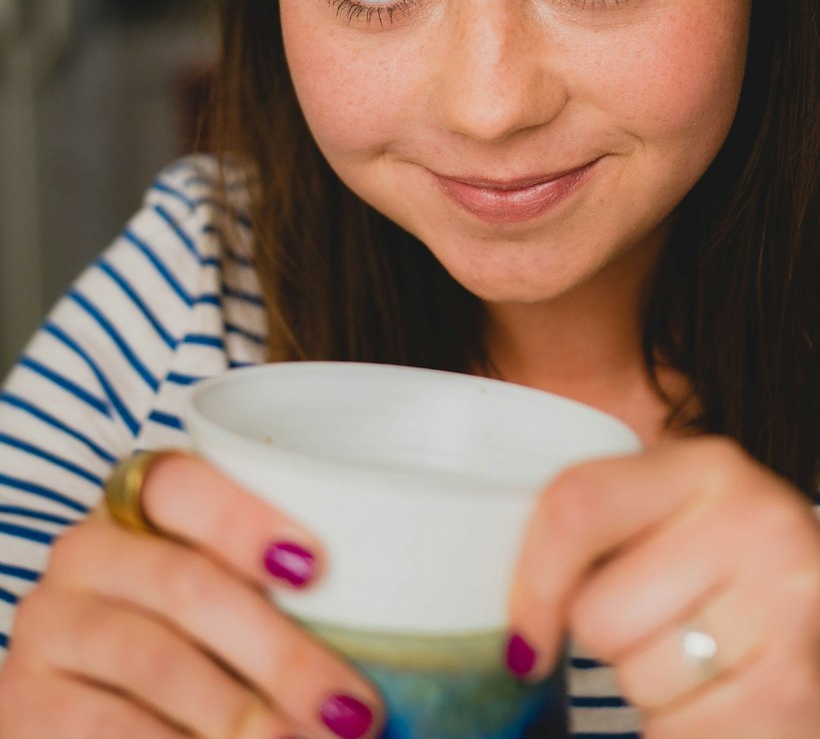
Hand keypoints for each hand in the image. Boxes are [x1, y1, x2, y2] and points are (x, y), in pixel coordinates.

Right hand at [0, 454, 382, 738]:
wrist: (82, 704)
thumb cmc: (187, 631)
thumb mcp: (226, 592)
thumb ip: (284, 588)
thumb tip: (403, 626)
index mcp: (137, 502)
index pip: (183, 485)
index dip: (247, 520)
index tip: (316, 567)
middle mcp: (84, 552)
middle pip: (186, 586)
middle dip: (278, 654)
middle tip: (349, 709)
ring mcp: (48, 627)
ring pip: (156, 663)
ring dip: (242, 717)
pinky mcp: (23, 704)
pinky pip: (110, 733)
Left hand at [508, 435, 819, 738]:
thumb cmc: (762, 593)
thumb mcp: (698, 526)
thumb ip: (615, 527)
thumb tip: (506, 610)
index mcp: (712, 466)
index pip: (576, 503)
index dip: (529, 578)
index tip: (525, 633)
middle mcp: (754, 519)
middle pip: (597, 613)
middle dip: (616, 645)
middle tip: (677, 632)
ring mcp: (784, 604)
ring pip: (632, 681)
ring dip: (655, 696)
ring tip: (716, 666)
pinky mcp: (793, 688)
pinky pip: (673, 735)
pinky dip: (689, 735)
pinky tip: (737, 705)